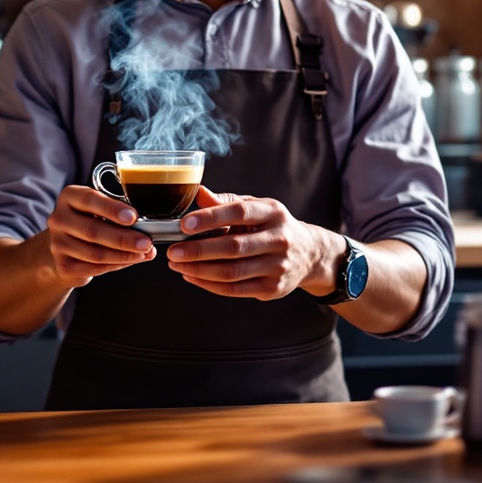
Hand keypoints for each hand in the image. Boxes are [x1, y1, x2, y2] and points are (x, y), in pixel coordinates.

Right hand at [46, 185, 155, 285]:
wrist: (63, 248)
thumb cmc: (88, 223)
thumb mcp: (99, 212)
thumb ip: (119, 218)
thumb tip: (147, 233)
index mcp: (69, 197)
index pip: (89, 200)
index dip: (112, 209)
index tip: (133, 217)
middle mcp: (58, 218)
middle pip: (93, 230)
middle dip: (124, 238)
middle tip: (146, 242)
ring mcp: (57, 243)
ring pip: (95, 253)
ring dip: (123, 255)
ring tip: (142, 254)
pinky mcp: (62, 265)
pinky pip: (94, 267)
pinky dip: (116, 265)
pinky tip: (129, 260)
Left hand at [165, 187, 321, 299]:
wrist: (308, 253)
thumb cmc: (272, 226)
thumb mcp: (256, 207)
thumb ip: (226, 202)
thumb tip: (199, 193)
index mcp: (273, 213)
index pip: (239, 213)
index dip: (210, 218)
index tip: (184, 224)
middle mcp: (279, 239)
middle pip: (233, 247)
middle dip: (198, 250)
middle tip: (173, 251)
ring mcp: (278, 266)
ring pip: (232, 272)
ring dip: (199, 269)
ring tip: (177, 264)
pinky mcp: (272, 288)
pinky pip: (234, 289)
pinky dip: (208, 284)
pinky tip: (191, 276)